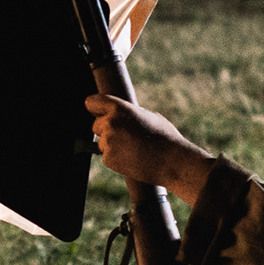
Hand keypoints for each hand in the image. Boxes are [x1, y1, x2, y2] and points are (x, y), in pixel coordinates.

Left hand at [86, 94, 216, 204]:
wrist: (172, 161)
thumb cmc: (165, 137)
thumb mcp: (149, 115)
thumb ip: (129, 113)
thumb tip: (119, 113)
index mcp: (119, 108)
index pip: (91, 103)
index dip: (96, 109)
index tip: (98, 113)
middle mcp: (110, 123)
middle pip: (96, 125)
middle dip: (106, 131)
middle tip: (127, 137)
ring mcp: (108, 142)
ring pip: (101, 143)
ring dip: (112, 146)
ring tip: (133, 149)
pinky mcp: (108, 159)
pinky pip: (106, 157)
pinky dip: (116, 159)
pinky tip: (132, 159)